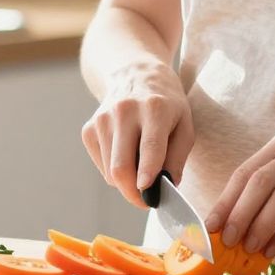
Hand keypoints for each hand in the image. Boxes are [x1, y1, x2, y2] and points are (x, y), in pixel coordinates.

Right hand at [80, 62, 194, 208]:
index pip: (149, 147)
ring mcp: (102, 119)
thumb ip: (178, 157)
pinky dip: (114, 171)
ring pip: (110, 171)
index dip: (147, 175)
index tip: (147, 194)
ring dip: (127, 182)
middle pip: (121, 167)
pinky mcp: (89, 129)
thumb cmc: (167, 104)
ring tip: (142, 171)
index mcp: (154, 108)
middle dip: (133, 193)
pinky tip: (127, 156)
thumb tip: (166, 187)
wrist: (135, 73)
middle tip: (147, 201)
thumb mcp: (185, 124)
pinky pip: (101, 165)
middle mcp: (124, 111)